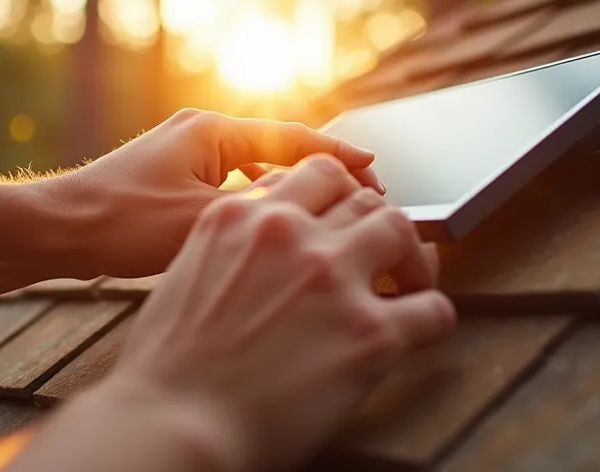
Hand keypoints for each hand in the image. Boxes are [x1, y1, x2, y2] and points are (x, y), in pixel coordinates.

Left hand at [41, 108, 382, 279]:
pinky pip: (231, 182)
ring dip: (290, 187)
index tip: (374, 171)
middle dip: (320, 170)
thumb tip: (315, 200)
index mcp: (211, 131)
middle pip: (277, 146)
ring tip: (326, 212)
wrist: (56, 231)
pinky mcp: (170, 179)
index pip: (292, 137)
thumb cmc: (121, 225)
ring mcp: (182, 153)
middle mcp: (198, 132)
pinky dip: (260, 199)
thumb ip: (263, 207)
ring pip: (254, 166)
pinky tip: (272, 228)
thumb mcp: (206, 219)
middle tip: (361, 194)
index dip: (338, 156)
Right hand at [92, 155, 453, 470]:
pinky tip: (420, 329)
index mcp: (240, 216)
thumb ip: (230, 248)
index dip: (339, 195)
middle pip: (362, 197)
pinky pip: (434, 308)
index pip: (313, 173)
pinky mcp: (370, 333)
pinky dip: (433, 315)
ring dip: (412, 256)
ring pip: (402, 230)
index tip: (345, 218)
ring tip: (411, 283)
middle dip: (376, 221)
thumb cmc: (166, 369)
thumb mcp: (185, 273)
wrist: (172, 426)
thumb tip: (260, 253)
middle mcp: (290, 233)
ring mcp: (334, 277)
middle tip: (383, 251)